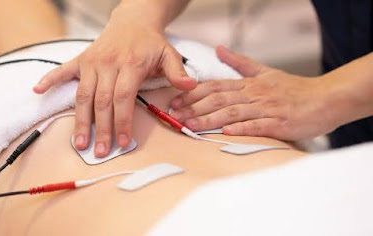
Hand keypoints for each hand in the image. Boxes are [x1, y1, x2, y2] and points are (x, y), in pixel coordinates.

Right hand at [33, 6, 195, 156]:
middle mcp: (108, 63)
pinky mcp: (80, 59)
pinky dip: (49, 80)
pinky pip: (62, 70)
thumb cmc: (150, 42)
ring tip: (79, 142)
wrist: (133, 20)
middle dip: (101, 129)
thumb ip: (177, 72)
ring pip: (82, 94)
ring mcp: (91, 62)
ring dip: (80, 120)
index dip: (122, 121)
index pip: (123, 98)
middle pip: (101, 101)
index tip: (122, 142)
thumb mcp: (169, 54)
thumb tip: (189, 87)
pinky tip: (38, 91)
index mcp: (130, 64)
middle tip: (100, 152)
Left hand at [169, 46, 339, 140]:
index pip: (215, 86)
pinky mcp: (279, 123)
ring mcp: (266, 108)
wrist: (326, 98)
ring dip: (209, 120)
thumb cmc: (295, 89)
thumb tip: (220, 50)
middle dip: (194, 107)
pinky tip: (224, 133)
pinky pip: (256, 126)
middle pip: (219, 99)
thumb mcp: (265, 72)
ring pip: (232, 112)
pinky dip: (240, 128)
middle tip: (175, 115)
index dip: (193, 93)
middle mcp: (254, 94)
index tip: (175, 100)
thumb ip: (240, 63)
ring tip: (190, 126)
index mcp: (249, 84)